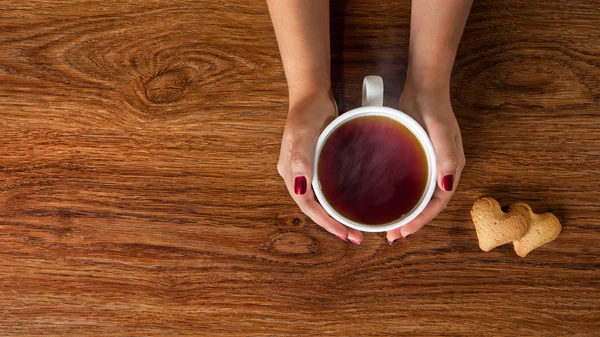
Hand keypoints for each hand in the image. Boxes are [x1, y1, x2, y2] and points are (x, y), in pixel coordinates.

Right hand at [277, 92, 363, 243]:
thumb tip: (300, 188)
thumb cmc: (306, 111)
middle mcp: (297, 175)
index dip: (324, 221)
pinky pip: (328, 188)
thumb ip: (300, 158)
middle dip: (332, 224)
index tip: (343, 232)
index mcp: (290, 172)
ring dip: (336, 215)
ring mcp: (308, 170)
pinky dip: (339, 200)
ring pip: (321, 200)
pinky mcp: (319, 163)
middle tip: (355, 236)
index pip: (306, 205)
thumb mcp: (303, 132)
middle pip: (313, 208)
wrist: (312, 94)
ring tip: (355, 227)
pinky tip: (353, 204)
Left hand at [386, 84, 465, 242]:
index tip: (404, 232)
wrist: (424, 88)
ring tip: (387, 224)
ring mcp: (429, 164)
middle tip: (391, 235)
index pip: (438, 203)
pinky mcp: (416, 157)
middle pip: (427, 204)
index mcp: (452, 169)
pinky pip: (410, 182)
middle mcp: (441, 170)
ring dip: (405, 211)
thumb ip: (446, 157)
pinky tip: (384, 199)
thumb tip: (447, 187)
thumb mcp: (440, 132)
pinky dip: (400, 194)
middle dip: (412, 221)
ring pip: (418, 195)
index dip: (422, 220)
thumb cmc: (434, 109)